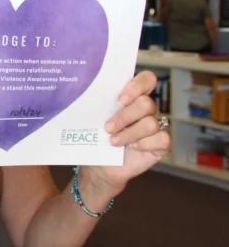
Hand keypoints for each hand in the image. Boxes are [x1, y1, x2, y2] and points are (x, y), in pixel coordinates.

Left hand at [89, 70, 170, 192]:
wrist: (101, 167)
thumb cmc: (98, 140)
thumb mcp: (95, 120)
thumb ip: (97, 105)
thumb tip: (84, 94)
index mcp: (133, 97)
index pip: (146, 79)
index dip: (136, 86)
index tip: (120, 99)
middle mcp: (147, 109)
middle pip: (146, 103)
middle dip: (124, 116)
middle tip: (108, 127)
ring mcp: (156, 125)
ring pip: (151, 123)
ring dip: (130, 134)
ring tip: (114, 141)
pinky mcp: (161, 143)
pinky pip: (162, 138)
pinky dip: (145, 144)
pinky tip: (133, 148)